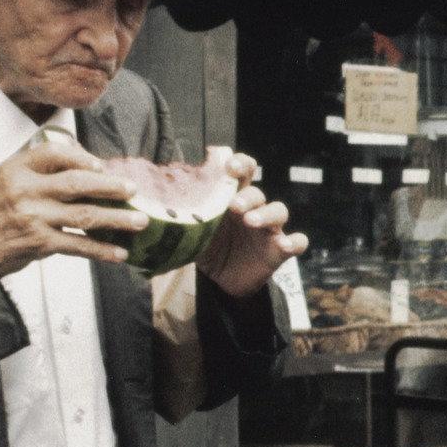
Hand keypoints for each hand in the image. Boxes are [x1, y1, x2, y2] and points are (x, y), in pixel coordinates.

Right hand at [0, 144, 146, 276]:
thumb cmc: (0, 208)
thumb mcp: (11, 177)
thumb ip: (43, 167)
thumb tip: (92, 165)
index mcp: (18, 169)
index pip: (53, 154)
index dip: (81, 157)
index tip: (101, 165)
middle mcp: (26, 191)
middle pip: (76, 184)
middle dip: (109, 186)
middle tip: (132, 189)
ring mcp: (34, 218)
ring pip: (84, 215)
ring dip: (116, 219)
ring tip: (139, 220)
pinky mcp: (41, 243)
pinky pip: (78, 245)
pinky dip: (101, 250)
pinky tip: (120, 252)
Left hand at [195, 150, 308, 298]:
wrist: (223, 282)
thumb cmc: (209, 249)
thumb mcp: (193, 235)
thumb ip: (181, 221)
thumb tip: (149, 216)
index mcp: (232, 199)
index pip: (243, 172)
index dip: (241, 164)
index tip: (229, 166)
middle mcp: (254, 209)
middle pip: (258, 192)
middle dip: (247, 196)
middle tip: (233, 206)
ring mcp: (269, 229)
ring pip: (279, 211)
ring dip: (266, 214)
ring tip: (251, 222)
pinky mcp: (279, 250)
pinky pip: (297, 242)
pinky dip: (294, 241)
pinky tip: (284, 245)